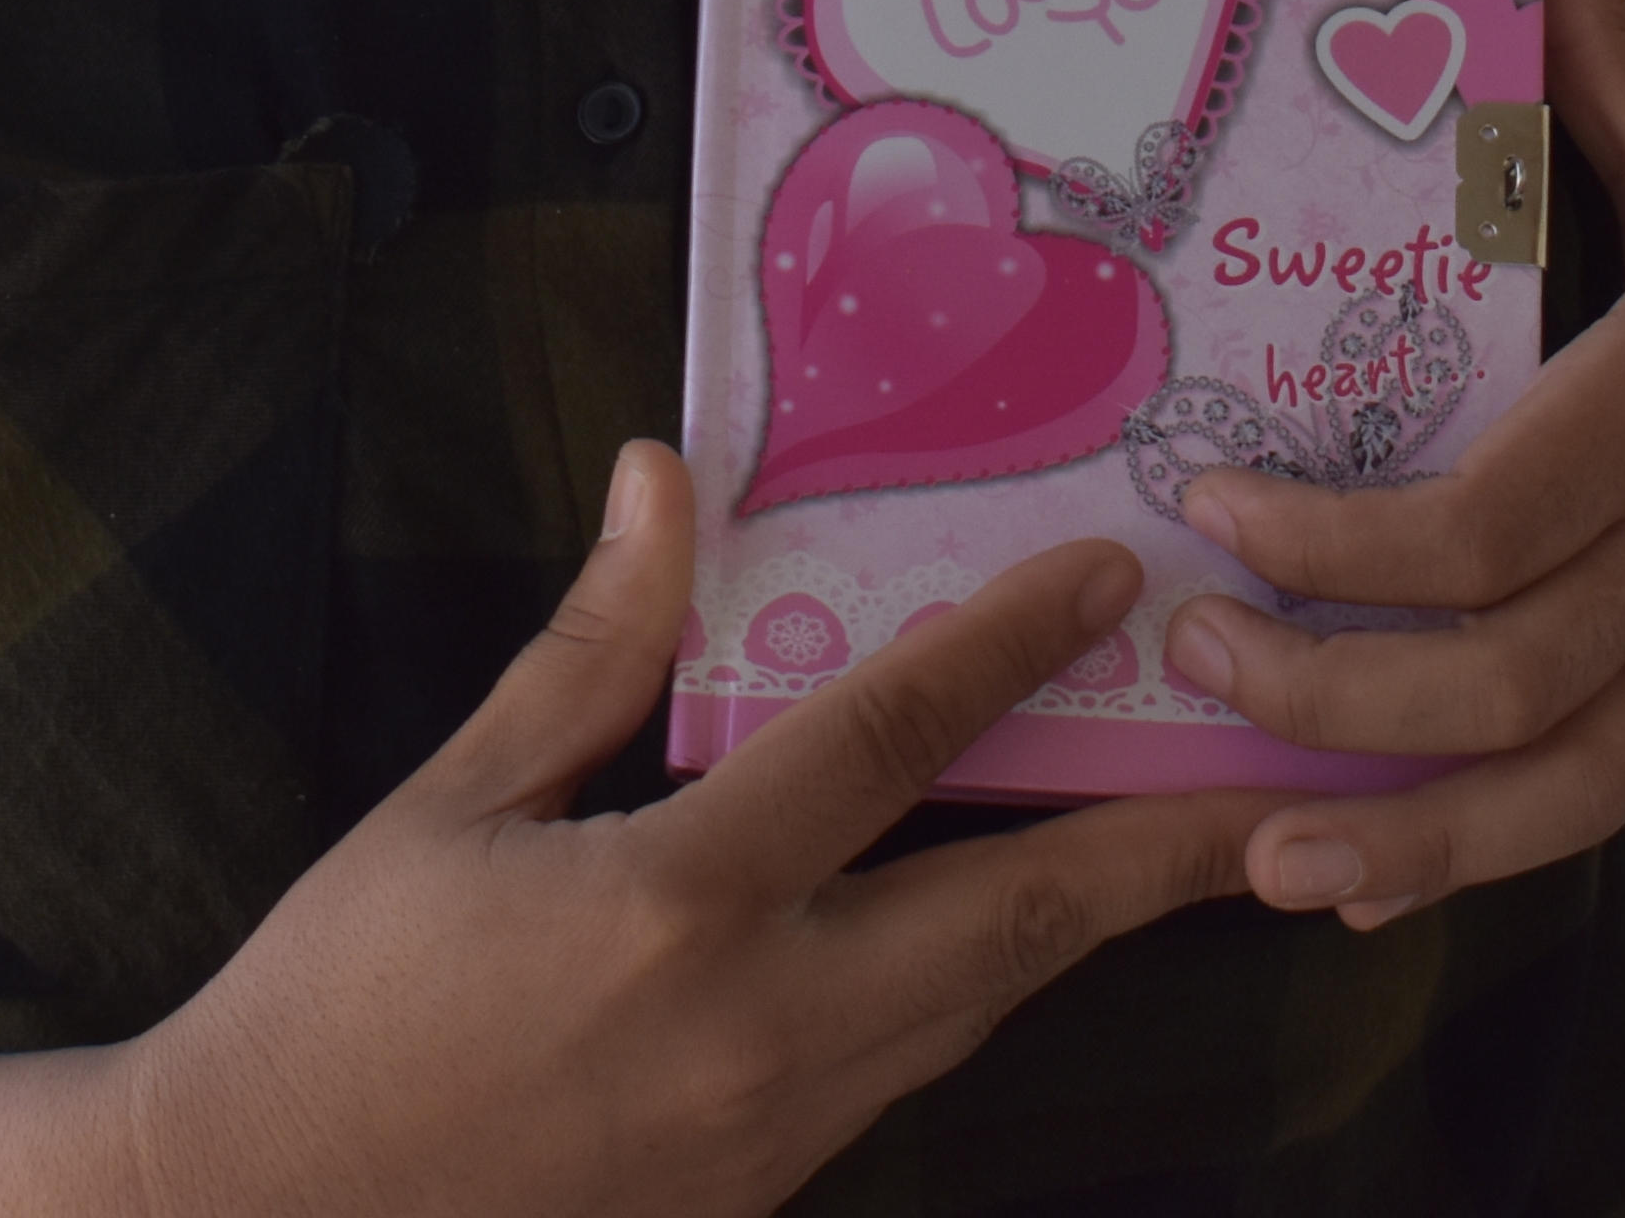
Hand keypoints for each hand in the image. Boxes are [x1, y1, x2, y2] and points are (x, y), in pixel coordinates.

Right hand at [112, 441, 1288, 1217]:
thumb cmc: (335, 1004)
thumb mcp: (448, 804)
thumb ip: (587, 650)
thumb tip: (663, 478)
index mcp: (672, 906)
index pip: (887, 746)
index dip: (1008, 650)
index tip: (1105, 579)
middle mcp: (758, 1028)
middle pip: (1016, 920)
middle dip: (1164, 851)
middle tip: (1289, 786)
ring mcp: (773, 1132)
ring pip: (978, 1004)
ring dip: (1087, 920)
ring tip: (1195, 844)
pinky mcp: (761, 1194)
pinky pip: (905, 1068)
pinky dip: (975, 988)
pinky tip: (1010, 930)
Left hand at [1161, 0, 1624, 982]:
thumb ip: (1616, 59)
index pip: (1495, 514)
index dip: (1344, 543)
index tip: (1212, 507)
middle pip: (1495, 667)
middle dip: (1328, 685)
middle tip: (1194, 641)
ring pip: (1539, 782)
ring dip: (1388, 827)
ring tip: (1250, 841)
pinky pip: (1576, 816)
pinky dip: (1459, 862)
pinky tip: (1344, 881)